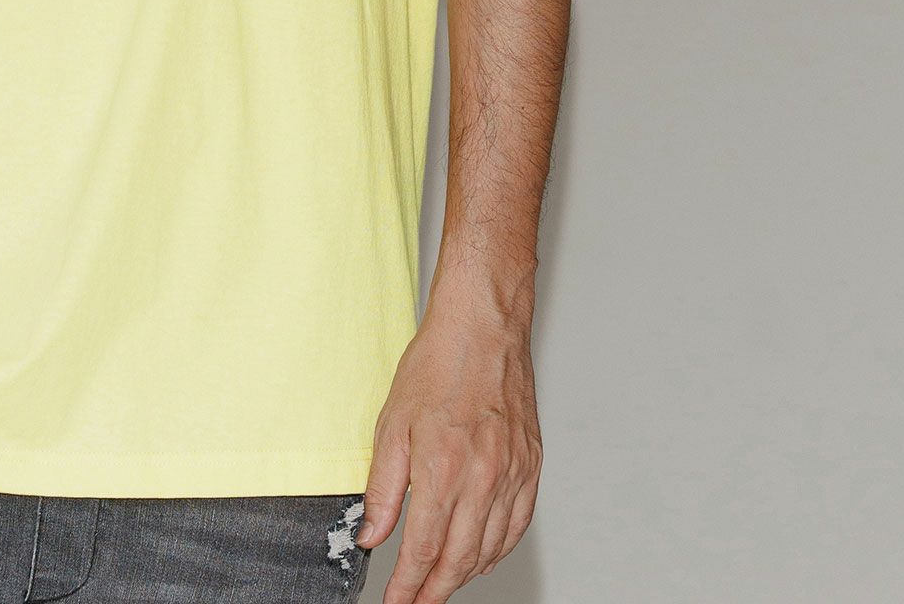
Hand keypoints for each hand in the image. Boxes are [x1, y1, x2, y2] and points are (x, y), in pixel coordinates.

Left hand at [356, 310, 542, 598]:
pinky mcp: (531, 464)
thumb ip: (383, 487)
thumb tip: (372, 534)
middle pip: (460, 559)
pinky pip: (518, 524)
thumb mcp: (392, 423)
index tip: (396, 601)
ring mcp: (513, 473)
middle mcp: (485, 478)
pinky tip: (482, 552)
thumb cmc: (439, 363)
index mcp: (445, 468)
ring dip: (466, 574)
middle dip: (435, 590)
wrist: (483, 327)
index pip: (425, 550)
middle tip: (416, 601)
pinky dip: (498, 548)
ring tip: (442, 582)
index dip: (408, 586)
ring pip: (491, 548)